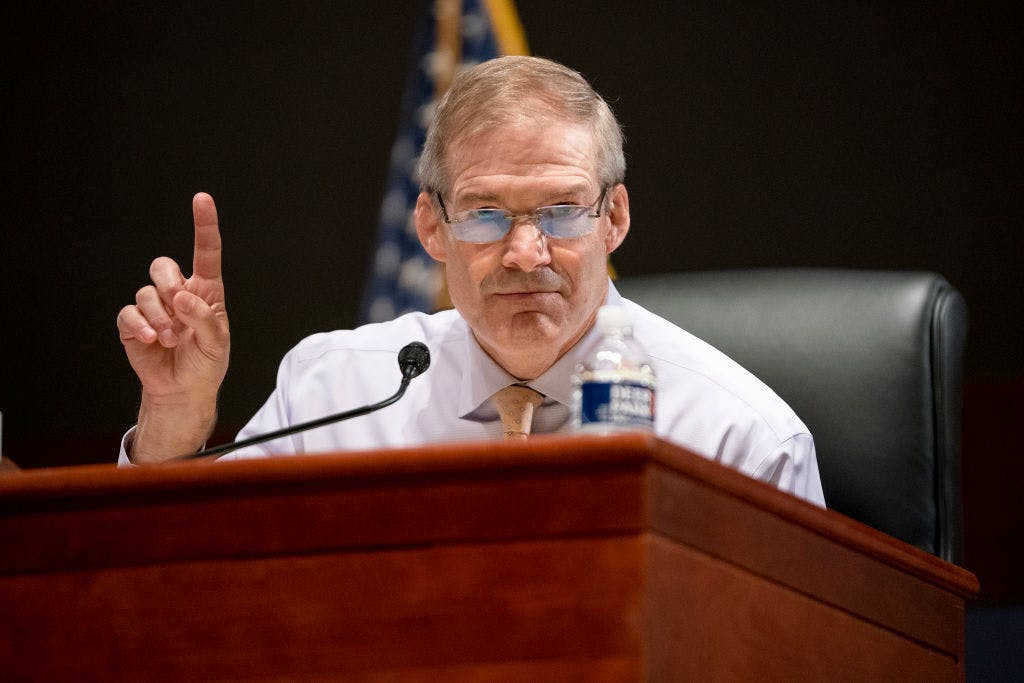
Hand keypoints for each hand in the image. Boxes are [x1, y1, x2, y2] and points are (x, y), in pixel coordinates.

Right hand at [116, 192, 229, 461]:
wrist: (183, 389)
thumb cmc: (205, 363)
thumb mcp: (217, 343)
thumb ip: (204, 318)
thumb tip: (183, 296)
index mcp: (206, 292)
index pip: (206, 253)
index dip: (203, 225)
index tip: (202, 199)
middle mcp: (178, 294)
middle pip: (163, 266)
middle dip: (168, 283)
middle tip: (179, 308)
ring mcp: (154, 307)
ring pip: (146, 292)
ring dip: (160, 317)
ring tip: (172, 339)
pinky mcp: (134, 323)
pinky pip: (129, 312)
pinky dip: (141, 325)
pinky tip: (153, 339)